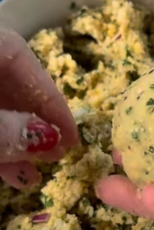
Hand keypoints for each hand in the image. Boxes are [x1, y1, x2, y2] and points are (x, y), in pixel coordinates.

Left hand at [0, 29, 78, 187]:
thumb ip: (7, 131)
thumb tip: (49, 139)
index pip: (19, 54)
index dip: (49, 95)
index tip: (71, 135)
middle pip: (6, 79)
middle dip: (31, 120)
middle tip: (53, 157)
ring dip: (11, 137)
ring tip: (29, 175)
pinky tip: (4, 167)